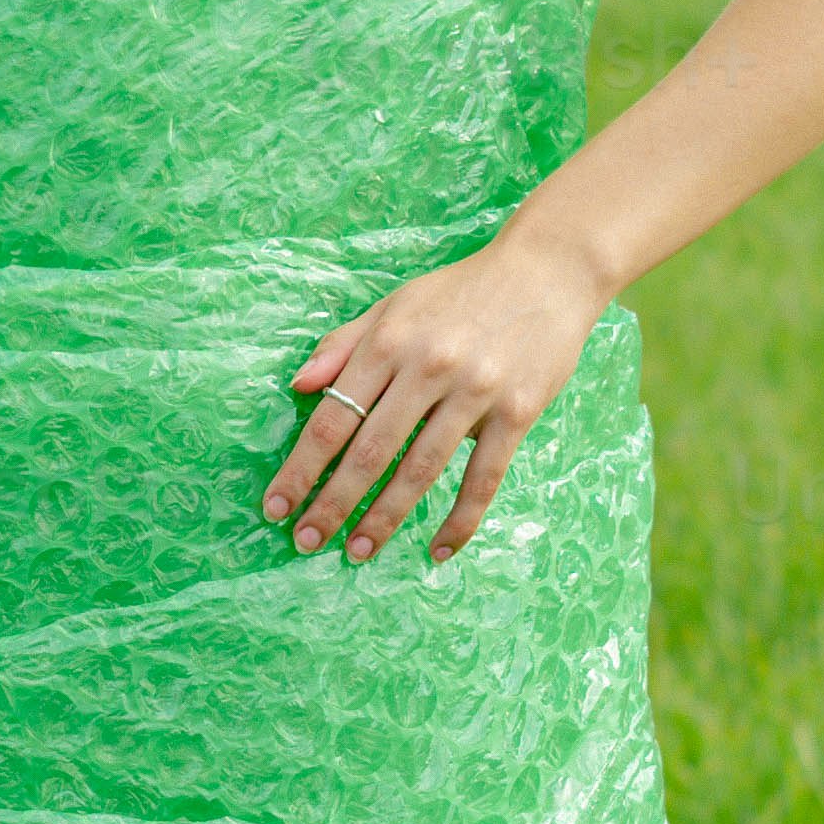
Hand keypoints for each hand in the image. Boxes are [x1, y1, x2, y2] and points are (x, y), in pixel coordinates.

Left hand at [266, 223, 605, 564]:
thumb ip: (343, 345)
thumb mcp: (394, 305)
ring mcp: (475, 392)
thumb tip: (297, 386)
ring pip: (421, 470)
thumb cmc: (461, 292)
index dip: (300, 468)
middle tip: (307, 541)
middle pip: (370, 451)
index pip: (332, 418)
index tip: (276, 506)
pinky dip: (461, 519)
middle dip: (333, 503)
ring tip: (358, 552)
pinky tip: (439, 549)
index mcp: (390, 341)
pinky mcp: (517, 412)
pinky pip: (484, 478)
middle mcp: (428, 367)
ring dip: (385, 518)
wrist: (547, 272)